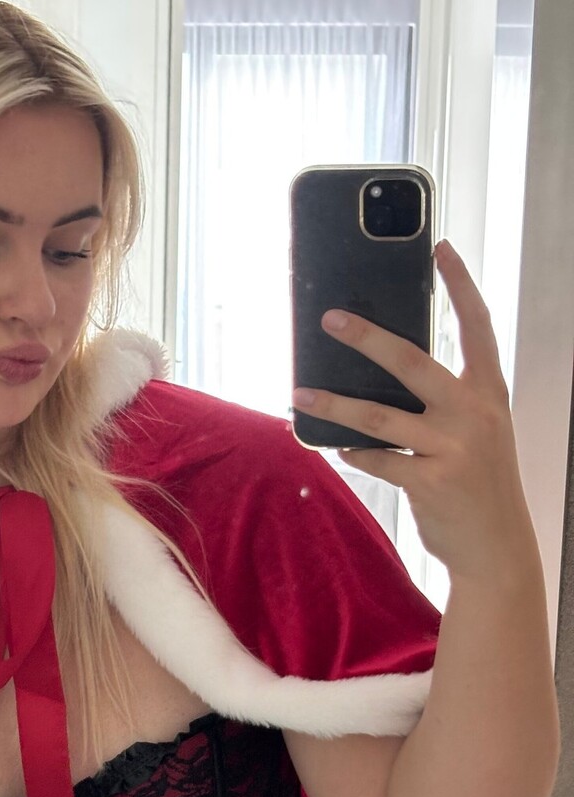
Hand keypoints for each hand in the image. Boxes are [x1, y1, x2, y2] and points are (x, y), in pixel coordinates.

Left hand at [290, 239, 539, 583]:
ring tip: (300, 392)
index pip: (477, 327)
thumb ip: (444, 402)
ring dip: (335, 403)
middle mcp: (474, 414)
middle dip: (368, 337)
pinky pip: (378, 458)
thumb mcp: (477, 432)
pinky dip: (353, 452)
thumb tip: (383, 373)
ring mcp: (454, 448)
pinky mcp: (432, 481)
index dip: (460, 286)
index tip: (439, 249)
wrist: (497, 546)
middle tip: (331, 319)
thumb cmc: (479, 483)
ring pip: (381, 415)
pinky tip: (336, 447)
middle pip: (414, 362)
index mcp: (488, 393)